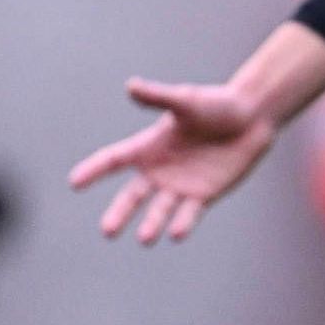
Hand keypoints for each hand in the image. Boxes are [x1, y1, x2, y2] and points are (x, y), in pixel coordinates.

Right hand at [67, 77, 277, 245]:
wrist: (250, 118)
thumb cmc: (215, 104)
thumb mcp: (185, 101)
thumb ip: (158, 97)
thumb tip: (131, 86)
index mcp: (148, 146)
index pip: (113, 160)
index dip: (93, 170)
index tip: (74, 183)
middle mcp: (158, 170)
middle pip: (132, 195)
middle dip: (120, 213)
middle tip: (107, 231)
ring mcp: (179, 185)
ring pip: (159, 210)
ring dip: (152, 224)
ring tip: (145, 238)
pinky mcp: (203, 195)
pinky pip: (189, 213)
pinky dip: (182, 224)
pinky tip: (176, 234)